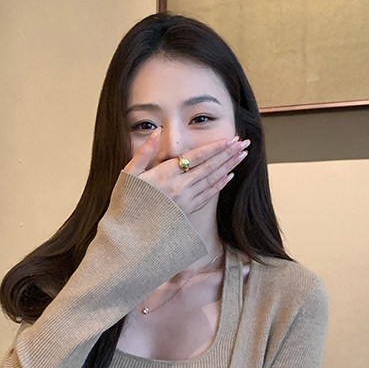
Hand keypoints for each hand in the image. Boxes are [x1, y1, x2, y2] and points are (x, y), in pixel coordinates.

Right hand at [124, 132, 248, 218]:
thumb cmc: (124, 204)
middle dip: (228, 154)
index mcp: (165, 174)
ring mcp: (184, 201)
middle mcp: (178, 187)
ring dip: (228, 167)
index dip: (216, 147)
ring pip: (211, 180)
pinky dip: (219, 185)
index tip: (230, 139)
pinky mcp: (186, 212)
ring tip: (241, 156)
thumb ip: (144, 152)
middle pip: (209, 167)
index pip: (197, 156)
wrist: (127, 236)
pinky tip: (229, 176)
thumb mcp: (128, 174)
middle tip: (244, 144)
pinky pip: (207, 196)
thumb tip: (157, 131)